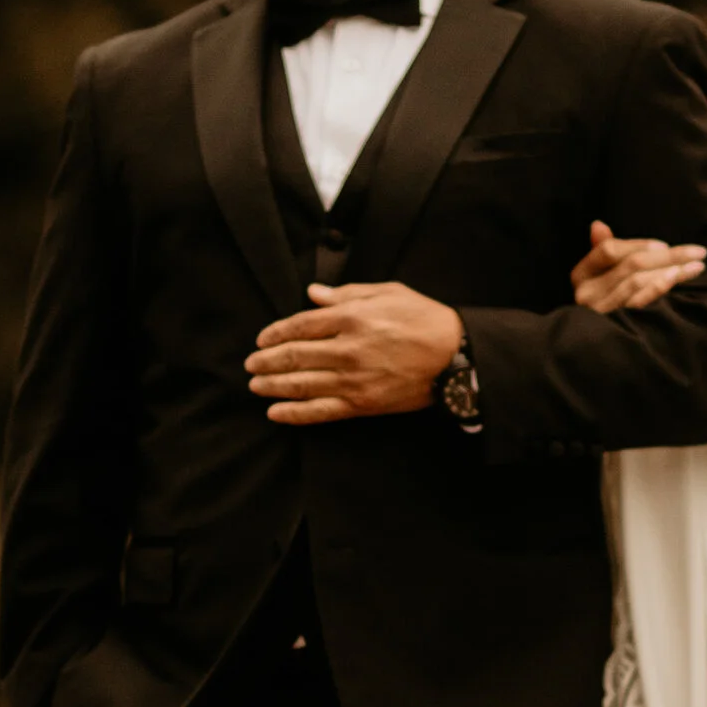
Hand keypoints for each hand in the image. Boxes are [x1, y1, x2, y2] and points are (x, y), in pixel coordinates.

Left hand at [249, 283, 463, 425]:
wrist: (457, 358)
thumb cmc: (426, 320)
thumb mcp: (389, 292)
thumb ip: (347, 294)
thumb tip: (313, 294)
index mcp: (353, 317)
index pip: (301, 324)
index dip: (276, 333)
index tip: (262, 339)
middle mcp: (348, 348)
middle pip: (295, 355)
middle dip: (267, 361)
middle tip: (250, 364)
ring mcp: (353, 379)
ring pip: (301, 384)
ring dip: (272, 385)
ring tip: (255, 385)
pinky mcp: (362, 404)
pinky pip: (321, 410)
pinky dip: (295, 413)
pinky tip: (275, 413)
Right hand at [570, 217, 706, 315]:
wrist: (603, 351)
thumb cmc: (611, 304)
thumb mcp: (603, 278)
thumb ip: (604, 252)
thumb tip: (598, 224)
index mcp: (581, 275)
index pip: (609, 250)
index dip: (639, 244)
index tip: (665, 245)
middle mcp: (586, 294)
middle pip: (630, 264)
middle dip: (668, 255)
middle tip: (699, 252)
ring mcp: (600, 312)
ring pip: (637, 281)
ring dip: (671, 269)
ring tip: (697, 266)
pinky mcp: (615, 327)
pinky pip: (639, 303)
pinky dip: (658, 287)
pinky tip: (676, 278)